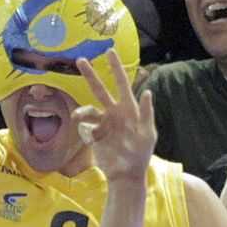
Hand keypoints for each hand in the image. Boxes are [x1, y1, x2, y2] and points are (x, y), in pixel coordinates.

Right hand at [72, 49, 156, 180]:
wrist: (126, 174)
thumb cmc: (141, 154)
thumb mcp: (148, 134)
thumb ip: (146, 113)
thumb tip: (147, 92)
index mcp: (128, 109)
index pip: (121, 84)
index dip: (116, 68)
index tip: (110, 52)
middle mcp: (113, 113)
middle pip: (99, 90)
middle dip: (90, 75)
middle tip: (81, 60)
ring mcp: (102, 123)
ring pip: (87, 109)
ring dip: (81, 111)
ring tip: (78, 117)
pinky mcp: (93, 135)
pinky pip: (84, 127)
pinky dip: (85, 130)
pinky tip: (91, 139)